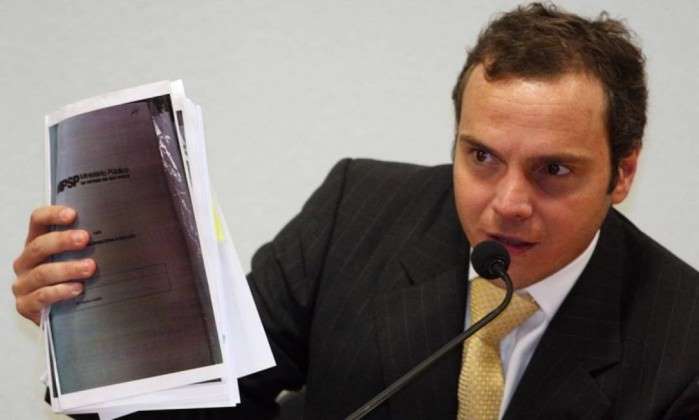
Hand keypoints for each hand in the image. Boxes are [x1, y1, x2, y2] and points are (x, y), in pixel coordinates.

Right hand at [12, 206, 95, 324]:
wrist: (64, 317)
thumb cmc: (73, 280)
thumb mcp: (78, 259)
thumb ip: (86, 246)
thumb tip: (116, 231)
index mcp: (38, 244)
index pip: (38, 221)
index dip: (52, 215)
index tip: (73, 214)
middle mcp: (27, 262)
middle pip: (39, 246)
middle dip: (62, 241)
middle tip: (85, 239)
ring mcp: (24, 284)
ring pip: (42, 272)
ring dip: (67, 268)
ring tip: (89, 268)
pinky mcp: (26, 305)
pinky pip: (41, 296)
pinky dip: (60, 291)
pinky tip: (77, 289)